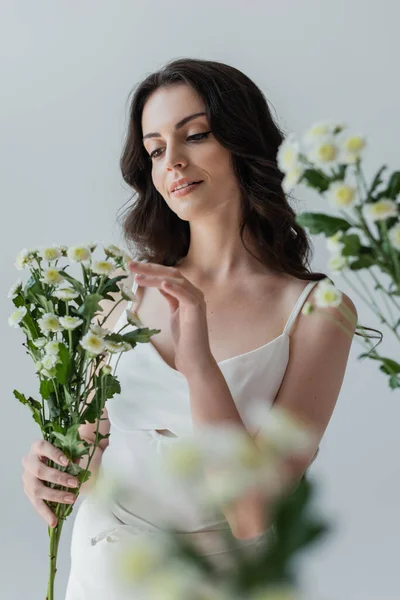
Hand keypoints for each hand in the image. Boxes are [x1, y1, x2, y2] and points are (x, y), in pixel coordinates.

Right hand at [22, 439, 78, 527]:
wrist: (52, 459)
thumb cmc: (60, 453)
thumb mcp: (66, 449)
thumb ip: (72, 454)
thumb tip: (78, 464)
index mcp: (37, 447)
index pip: (42, 447)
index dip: (54, 454)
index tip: (67, 462)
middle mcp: (28, 461)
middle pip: (40, 471)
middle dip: (58, 478)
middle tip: (74, 483)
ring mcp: (27, 477)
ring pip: (37, 489)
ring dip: (55, 496)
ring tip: (71, 499)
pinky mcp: (28, 491)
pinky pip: (36, 504)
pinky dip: (46, 513)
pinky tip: (54, 521)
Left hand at [128, 260, 214, 377]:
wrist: (195, 359)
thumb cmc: (185, 338)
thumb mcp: (174, 312)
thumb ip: (170, 297)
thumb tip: (160, 283)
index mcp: (188, 292)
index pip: (168, 274)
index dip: (150, 269)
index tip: (133, 266)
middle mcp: (194, 293)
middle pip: (171, 273)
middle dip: (150, 268)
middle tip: (131, 264)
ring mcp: (197, 300)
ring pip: (176, 281)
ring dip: (155, 277)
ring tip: (137, 277)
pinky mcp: (197, 310)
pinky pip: (185, 295)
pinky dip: (174, 288)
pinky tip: (161, 283)